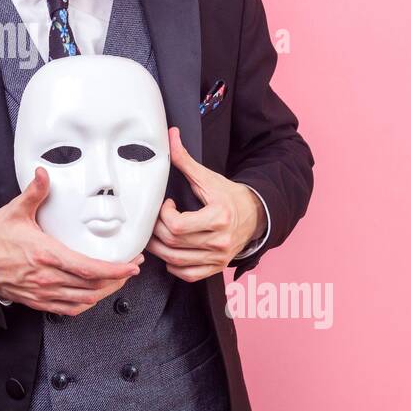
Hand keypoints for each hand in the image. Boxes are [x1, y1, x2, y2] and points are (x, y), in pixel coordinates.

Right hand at [0, 166, 143, 315]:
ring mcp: (44, 293)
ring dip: (105, 292)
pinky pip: (70, 309)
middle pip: (93, 286)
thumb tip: (43, 173)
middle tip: (130, 268)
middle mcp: (48, 278)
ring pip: (85, 300)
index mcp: (47, 255)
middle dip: (117, 279)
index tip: (131, 265)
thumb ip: (34, 193)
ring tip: (117, 280)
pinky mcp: (39, 301)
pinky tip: (94, 295)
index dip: (115, 270)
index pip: (89, 268)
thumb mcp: (14, 212)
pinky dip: (86, 304)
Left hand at [147, 127, 266, 281]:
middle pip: (173, 243)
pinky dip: (174, 267)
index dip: (163, 215)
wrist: (256, 215)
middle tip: (155, 219)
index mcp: (218, 217)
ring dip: (159, 249)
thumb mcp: (208, 177)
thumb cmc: (229, 196)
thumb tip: (170, 136)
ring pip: (176, 262)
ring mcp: (219, 257)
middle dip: (155, 231)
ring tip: (156, 235)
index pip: (177, 225)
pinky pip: (188, 275)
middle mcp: (220, 241)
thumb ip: (185, 160)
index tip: (167, 204)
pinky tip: (170, 252)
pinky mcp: (217, 267)